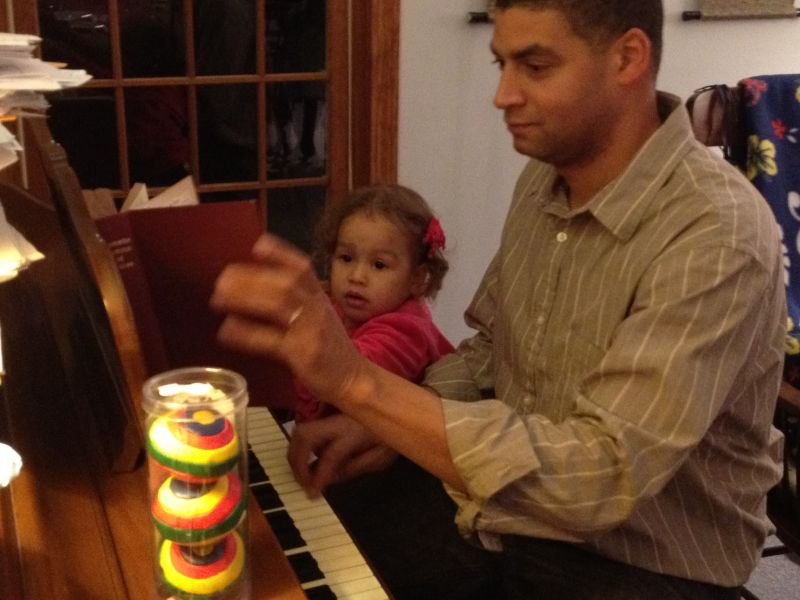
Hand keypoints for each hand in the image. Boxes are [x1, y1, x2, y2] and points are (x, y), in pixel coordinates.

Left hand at [211, 234, 367, 405]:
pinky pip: (270, 340)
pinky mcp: (303, 354)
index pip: (302, 267)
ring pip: (278, 305)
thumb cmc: (331, 349)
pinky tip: (226, 331)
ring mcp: (311, 330)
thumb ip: (297, 303)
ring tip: (217, 299)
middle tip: (221, 280)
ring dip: (244, 299)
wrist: (354, 379)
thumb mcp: (319, 317)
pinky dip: (246, 333)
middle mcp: (317, 309)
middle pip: (285, 283)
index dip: (280, 254)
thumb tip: (257, 290)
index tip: (256, 246)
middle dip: (250, 277)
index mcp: (319, 297)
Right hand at [287, 414, 397, 496]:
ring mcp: (331, 416)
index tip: (312, 493)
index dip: (318, 476)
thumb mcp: (380, 458)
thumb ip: (354, 468)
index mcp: (355, 433)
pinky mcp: (328, 417)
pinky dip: (303, 447)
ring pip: (301, 430)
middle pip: (304, 434)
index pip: (331, 455)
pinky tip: (309, 462)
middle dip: (296, 461)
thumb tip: (329, 479)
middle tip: (301, 482)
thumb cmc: (392, 436)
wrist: (400, 410)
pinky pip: (309, 430)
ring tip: (301, 474)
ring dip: (296, 453)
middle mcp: (339, 421)